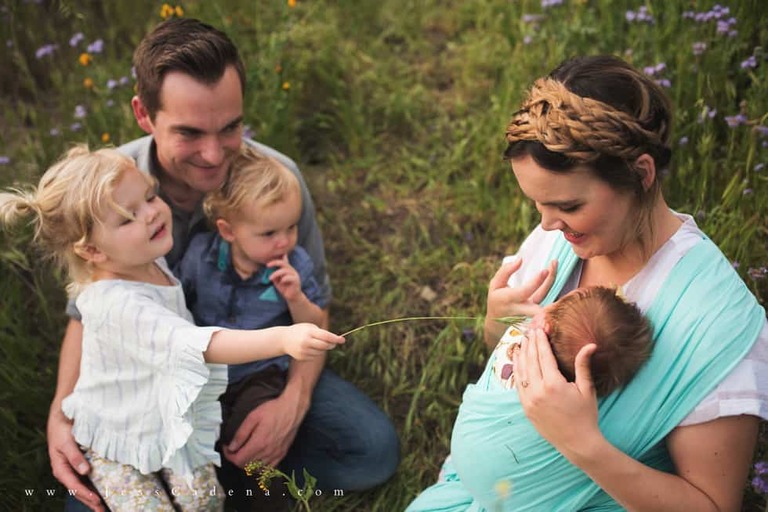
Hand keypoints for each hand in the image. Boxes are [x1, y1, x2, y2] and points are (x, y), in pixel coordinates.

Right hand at [47, 408, 104, 511]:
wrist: (62, 417)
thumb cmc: (62, 430)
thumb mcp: (66, 443)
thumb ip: (75, 457)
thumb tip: (85, 472)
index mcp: (60, 469)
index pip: (74, 486)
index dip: (85, 494)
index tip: (97, 500)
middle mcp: (67, 472)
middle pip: (78, 491)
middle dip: (90, 502)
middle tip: (103, 511)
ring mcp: (73, 469)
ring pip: (83, 487)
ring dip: (93, 497)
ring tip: (104, 507)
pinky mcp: (80, 465)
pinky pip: (87, 480)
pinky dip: (94, 487)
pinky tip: (103, 492)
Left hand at [223, 396, 302, 467]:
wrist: (292, 408)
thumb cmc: (273, 410)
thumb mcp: (252, 417)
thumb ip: (241, 434)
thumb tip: (231, 447)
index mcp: (258, 443)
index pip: (238, 460)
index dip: (229, 456)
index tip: (227, 448)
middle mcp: (267, 452)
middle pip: (246, 466)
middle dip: (236, 459)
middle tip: (234, 449)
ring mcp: (276, 454)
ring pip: (257, 469)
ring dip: (247, 464)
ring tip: (245, 453)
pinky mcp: (282, 454)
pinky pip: (269, 468)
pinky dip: (260, 467)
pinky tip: (257, 459)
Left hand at [268, 255, 301, 301]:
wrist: (292, 297)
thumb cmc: (284, 288)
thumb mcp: (277, 280)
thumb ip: (274, 274)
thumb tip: (269, 268)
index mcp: (287, 269)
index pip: (283, 261)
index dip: (277, 258)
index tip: (268, 261)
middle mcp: (292, 270)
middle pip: (283, 263)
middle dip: (275, 263)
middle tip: (267, 265)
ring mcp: (295, 275)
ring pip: (285, 270)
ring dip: (276, 274)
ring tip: (270, 278)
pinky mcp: (296, 281)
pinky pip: (290, 277)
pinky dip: (284, 279)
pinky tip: (281, 282)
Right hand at [284, 323, 343, 359]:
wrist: (283, 339)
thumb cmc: (300, 331)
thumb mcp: (309, 327)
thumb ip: (321, 332)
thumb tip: (334, 341)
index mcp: (309, 332)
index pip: (325, 336)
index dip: (335, 338)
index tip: (342, 340)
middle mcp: (306, 342)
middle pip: (325, 346)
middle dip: (332, 344)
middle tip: (334, 343)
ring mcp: (303, 351)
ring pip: (321, 352)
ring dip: (323, 348)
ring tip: (316, 343)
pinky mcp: (302, 357)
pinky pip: (315, 356)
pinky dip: (316, 352)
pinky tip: (309, 348)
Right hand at [487, 257, 556, 319]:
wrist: (498, 322)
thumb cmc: (497, 299)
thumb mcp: (495, 284)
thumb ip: (505, 271)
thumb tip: (520, 259)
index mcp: (509, 300)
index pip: (525, 291)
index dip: (536, 281)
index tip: (545, 269)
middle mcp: (523, 306)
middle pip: (540, 296)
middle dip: (548, 282)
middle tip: (553, 263)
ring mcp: (532, 310)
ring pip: (546, 293)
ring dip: (552, 279)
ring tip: (554, 263)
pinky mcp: (538, 310)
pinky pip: (547, 296)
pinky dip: (550, 283)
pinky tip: (553, 270)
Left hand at [513, 328, 601, 458]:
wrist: (577, 443)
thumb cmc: (586, 415)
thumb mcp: (586, 389)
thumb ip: (584, 365)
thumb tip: (591, 344)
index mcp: (554, 384)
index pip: (543, 355)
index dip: (541, 340)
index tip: (539, 328)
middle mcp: (538, 391)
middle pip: (531, 360)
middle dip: (530, 343)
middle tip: (530, 330)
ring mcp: (529, 400)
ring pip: (521, 371)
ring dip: (521, 354)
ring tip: (522, 341)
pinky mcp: (525, 407)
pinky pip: (518, 384)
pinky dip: (517, 370)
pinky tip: (517, 360)